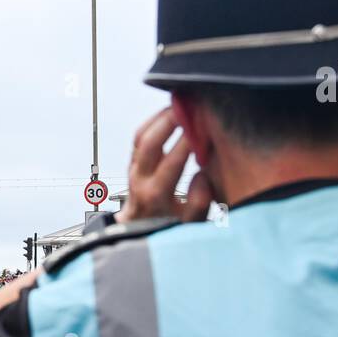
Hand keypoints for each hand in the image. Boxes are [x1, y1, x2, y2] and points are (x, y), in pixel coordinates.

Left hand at [114, 108, 212, 224]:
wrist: (138, 232)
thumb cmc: (166, 227)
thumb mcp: (189, 223)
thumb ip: (199, 202)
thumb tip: (201, 175)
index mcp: (155, 196)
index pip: (172, 163)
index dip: (188, 142)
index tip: (205, 126)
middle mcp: (139, 180)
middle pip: (148, 143)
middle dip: (169, 121)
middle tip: (189, 106)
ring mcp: (132, 169)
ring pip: (140, 136)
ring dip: (160, 117)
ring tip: (181, 103)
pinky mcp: (132, 162)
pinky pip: (139, 137)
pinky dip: (154, 121)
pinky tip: (170, 112)